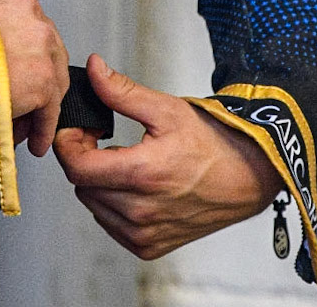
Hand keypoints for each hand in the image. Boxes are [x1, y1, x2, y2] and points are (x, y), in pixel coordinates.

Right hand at [0, 0, 69, 156]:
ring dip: (37, 104)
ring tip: (24, 125)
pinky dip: (41, 127)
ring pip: (50, 80)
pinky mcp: (45, 81)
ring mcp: (42, 49)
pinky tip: (33, 140)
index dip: (17, 52)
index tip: (11, 69)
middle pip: (42, 52)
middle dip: (32, 79)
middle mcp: (31, 17)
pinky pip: (48, 109)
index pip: (22, 24)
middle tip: (20, 100)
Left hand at [53, 54, 279, 258]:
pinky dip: (112, 204)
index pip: (76, 167)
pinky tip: (133, 187)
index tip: (79, 129)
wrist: (248, 178)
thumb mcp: (166, 109)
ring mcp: (144, 234)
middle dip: (84, 158)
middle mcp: (141, 211)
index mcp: (142, 174)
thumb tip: (94, 68)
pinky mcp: (149, 247)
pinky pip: (110, 224)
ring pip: (93, 205)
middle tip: (102, 140)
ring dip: (98, 182)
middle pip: (82, 185)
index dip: (69, 143)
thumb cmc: (212, 143)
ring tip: (123, 162)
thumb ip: (121, 91)